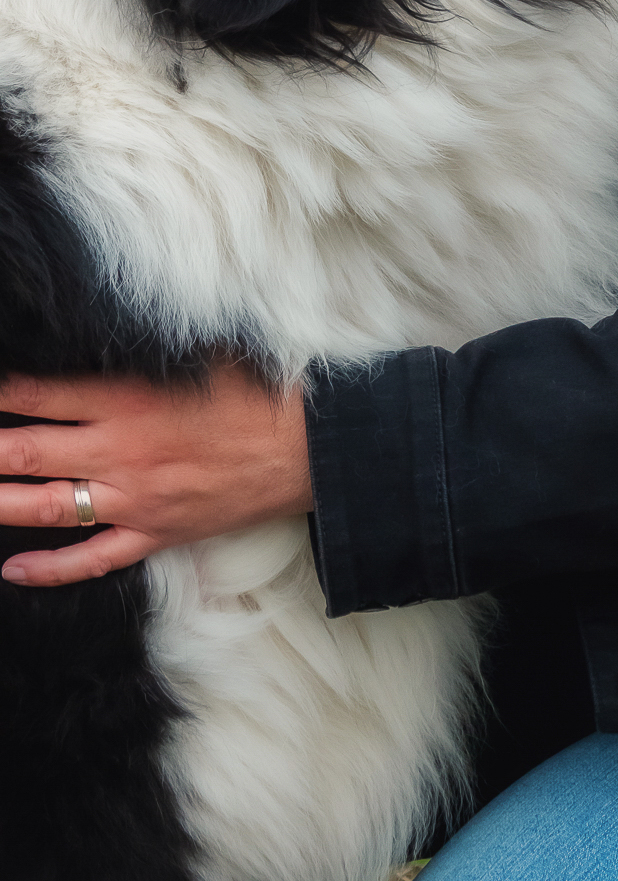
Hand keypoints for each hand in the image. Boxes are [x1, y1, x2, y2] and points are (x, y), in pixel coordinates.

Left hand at [0, 364, 313, 586]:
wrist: (307, 450)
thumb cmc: (259, 393)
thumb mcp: (202, 353)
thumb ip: (149, 347)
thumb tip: (107, 329)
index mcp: (128, 400)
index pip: (41, 395)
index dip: (2, 393)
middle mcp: (121, 453)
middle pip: (27, 453)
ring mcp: (134, 500)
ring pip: (46, 509)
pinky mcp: (154, 534)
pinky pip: (91, 560)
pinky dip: (48, 569)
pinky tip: (11, 568)